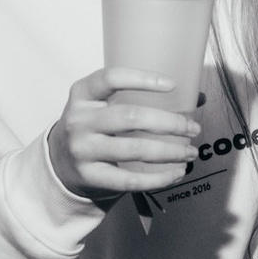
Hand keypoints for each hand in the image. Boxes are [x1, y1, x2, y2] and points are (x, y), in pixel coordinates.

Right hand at [47, 67, 203, 197]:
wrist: (59, 163)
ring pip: (134, 149)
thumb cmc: (93, 128)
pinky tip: (176, 173)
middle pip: (130, 117)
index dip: (142, 79)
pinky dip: (158, 178)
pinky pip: (129, 180)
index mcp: (83, 94)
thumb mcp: (105, 106)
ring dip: (170, 152)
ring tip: (190, 153)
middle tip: (193, 129)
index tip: (172, 84)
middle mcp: (79, 119)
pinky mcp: (89, 176)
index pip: (111, 78)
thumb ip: (142, 98)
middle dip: (169, 123)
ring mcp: (82, 149)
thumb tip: (197, 98)